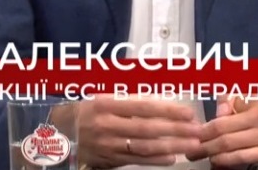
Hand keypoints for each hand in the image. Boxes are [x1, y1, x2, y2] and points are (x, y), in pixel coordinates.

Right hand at [63, 95, 203, 167]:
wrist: (61, 134)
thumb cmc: (87, 110)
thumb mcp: (103, 96)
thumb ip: (130, 98)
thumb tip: (160, 100)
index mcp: (106, 104)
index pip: (143, 107)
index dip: (168, 110)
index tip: (188, 112)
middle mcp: (107, 125)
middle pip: (148, 129)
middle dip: (176, 130)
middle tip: (197, 130)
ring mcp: (108, 145)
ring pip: (144, 147)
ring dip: (171, 146)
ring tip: (191, 145)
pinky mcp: (109, 160)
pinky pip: (136, 160)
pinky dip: (155, 160)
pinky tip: (172, 158)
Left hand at [187, 95, 257, 166]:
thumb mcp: (256, 98)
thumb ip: (235, 100)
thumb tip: (218, 108)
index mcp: (257, 103)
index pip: (225, 116)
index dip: (206, 126)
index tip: (193, 132)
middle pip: (225, 134)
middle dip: (204, 143)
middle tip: (190, 149)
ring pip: (232, 148)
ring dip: (211, 154)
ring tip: (199, 155)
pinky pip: (243, 159)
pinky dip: (226, 162)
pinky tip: (217, 162)